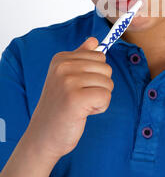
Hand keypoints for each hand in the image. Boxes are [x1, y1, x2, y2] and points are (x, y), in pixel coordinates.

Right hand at [24, 37, 113, 161]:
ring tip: (81, 106)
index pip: (99, 56)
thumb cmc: (59, 107)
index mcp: (61, 58)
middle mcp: (63, 67)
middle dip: (100, 86)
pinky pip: (106, 96)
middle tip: (80, 98)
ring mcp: (68, 82)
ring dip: (100, 98)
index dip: (95, 75)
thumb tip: (94, 40)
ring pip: (108, 83)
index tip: (78, 87)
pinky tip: (84, 113)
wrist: (43, 136)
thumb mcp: (66, 78)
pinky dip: (100, 108)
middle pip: (106, 68)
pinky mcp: (76, 98)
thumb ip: (80, 57)